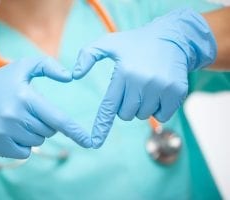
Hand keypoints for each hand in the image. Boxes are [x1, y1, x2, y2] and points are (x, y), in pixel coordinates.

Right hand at [0, 57, 91, 157]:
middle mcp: (14, 116)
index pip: (56, 118)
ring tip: (19, 119)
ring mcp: (4, 132)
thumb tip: (70, 77)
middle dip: (46, 123)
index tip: (88, 142)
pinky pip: (24, 152)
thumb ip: (49, 66)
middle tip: (30, 111)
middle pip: (49, 131)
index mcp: (25, 97)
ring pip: (37, 141)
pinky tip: (12, 130)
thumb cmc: (3, 81)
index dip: (74, 131)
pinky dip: (24, 144)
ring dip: (35, 132)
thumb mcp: (24, 66)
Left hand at [73, 8, 216, 147]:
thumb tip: (74, 75)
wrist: (171, 37)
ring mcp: (161, 87)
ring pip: (143, 115)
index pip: (109, 106)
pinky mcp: (177, 92)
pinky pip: (162, 116)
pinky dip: (159, 109)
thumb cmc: (135, 43)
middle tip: (132, 87)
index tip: (95, 143)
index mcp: (124, 72)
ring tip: (147, 85)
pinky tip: (159, 91)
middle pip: (126, 115)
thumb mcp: (109, 42)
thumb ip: (87, 55)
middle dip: (126, 105)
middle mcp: (142, 81)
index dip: (102, 126)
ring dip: (142, 106)